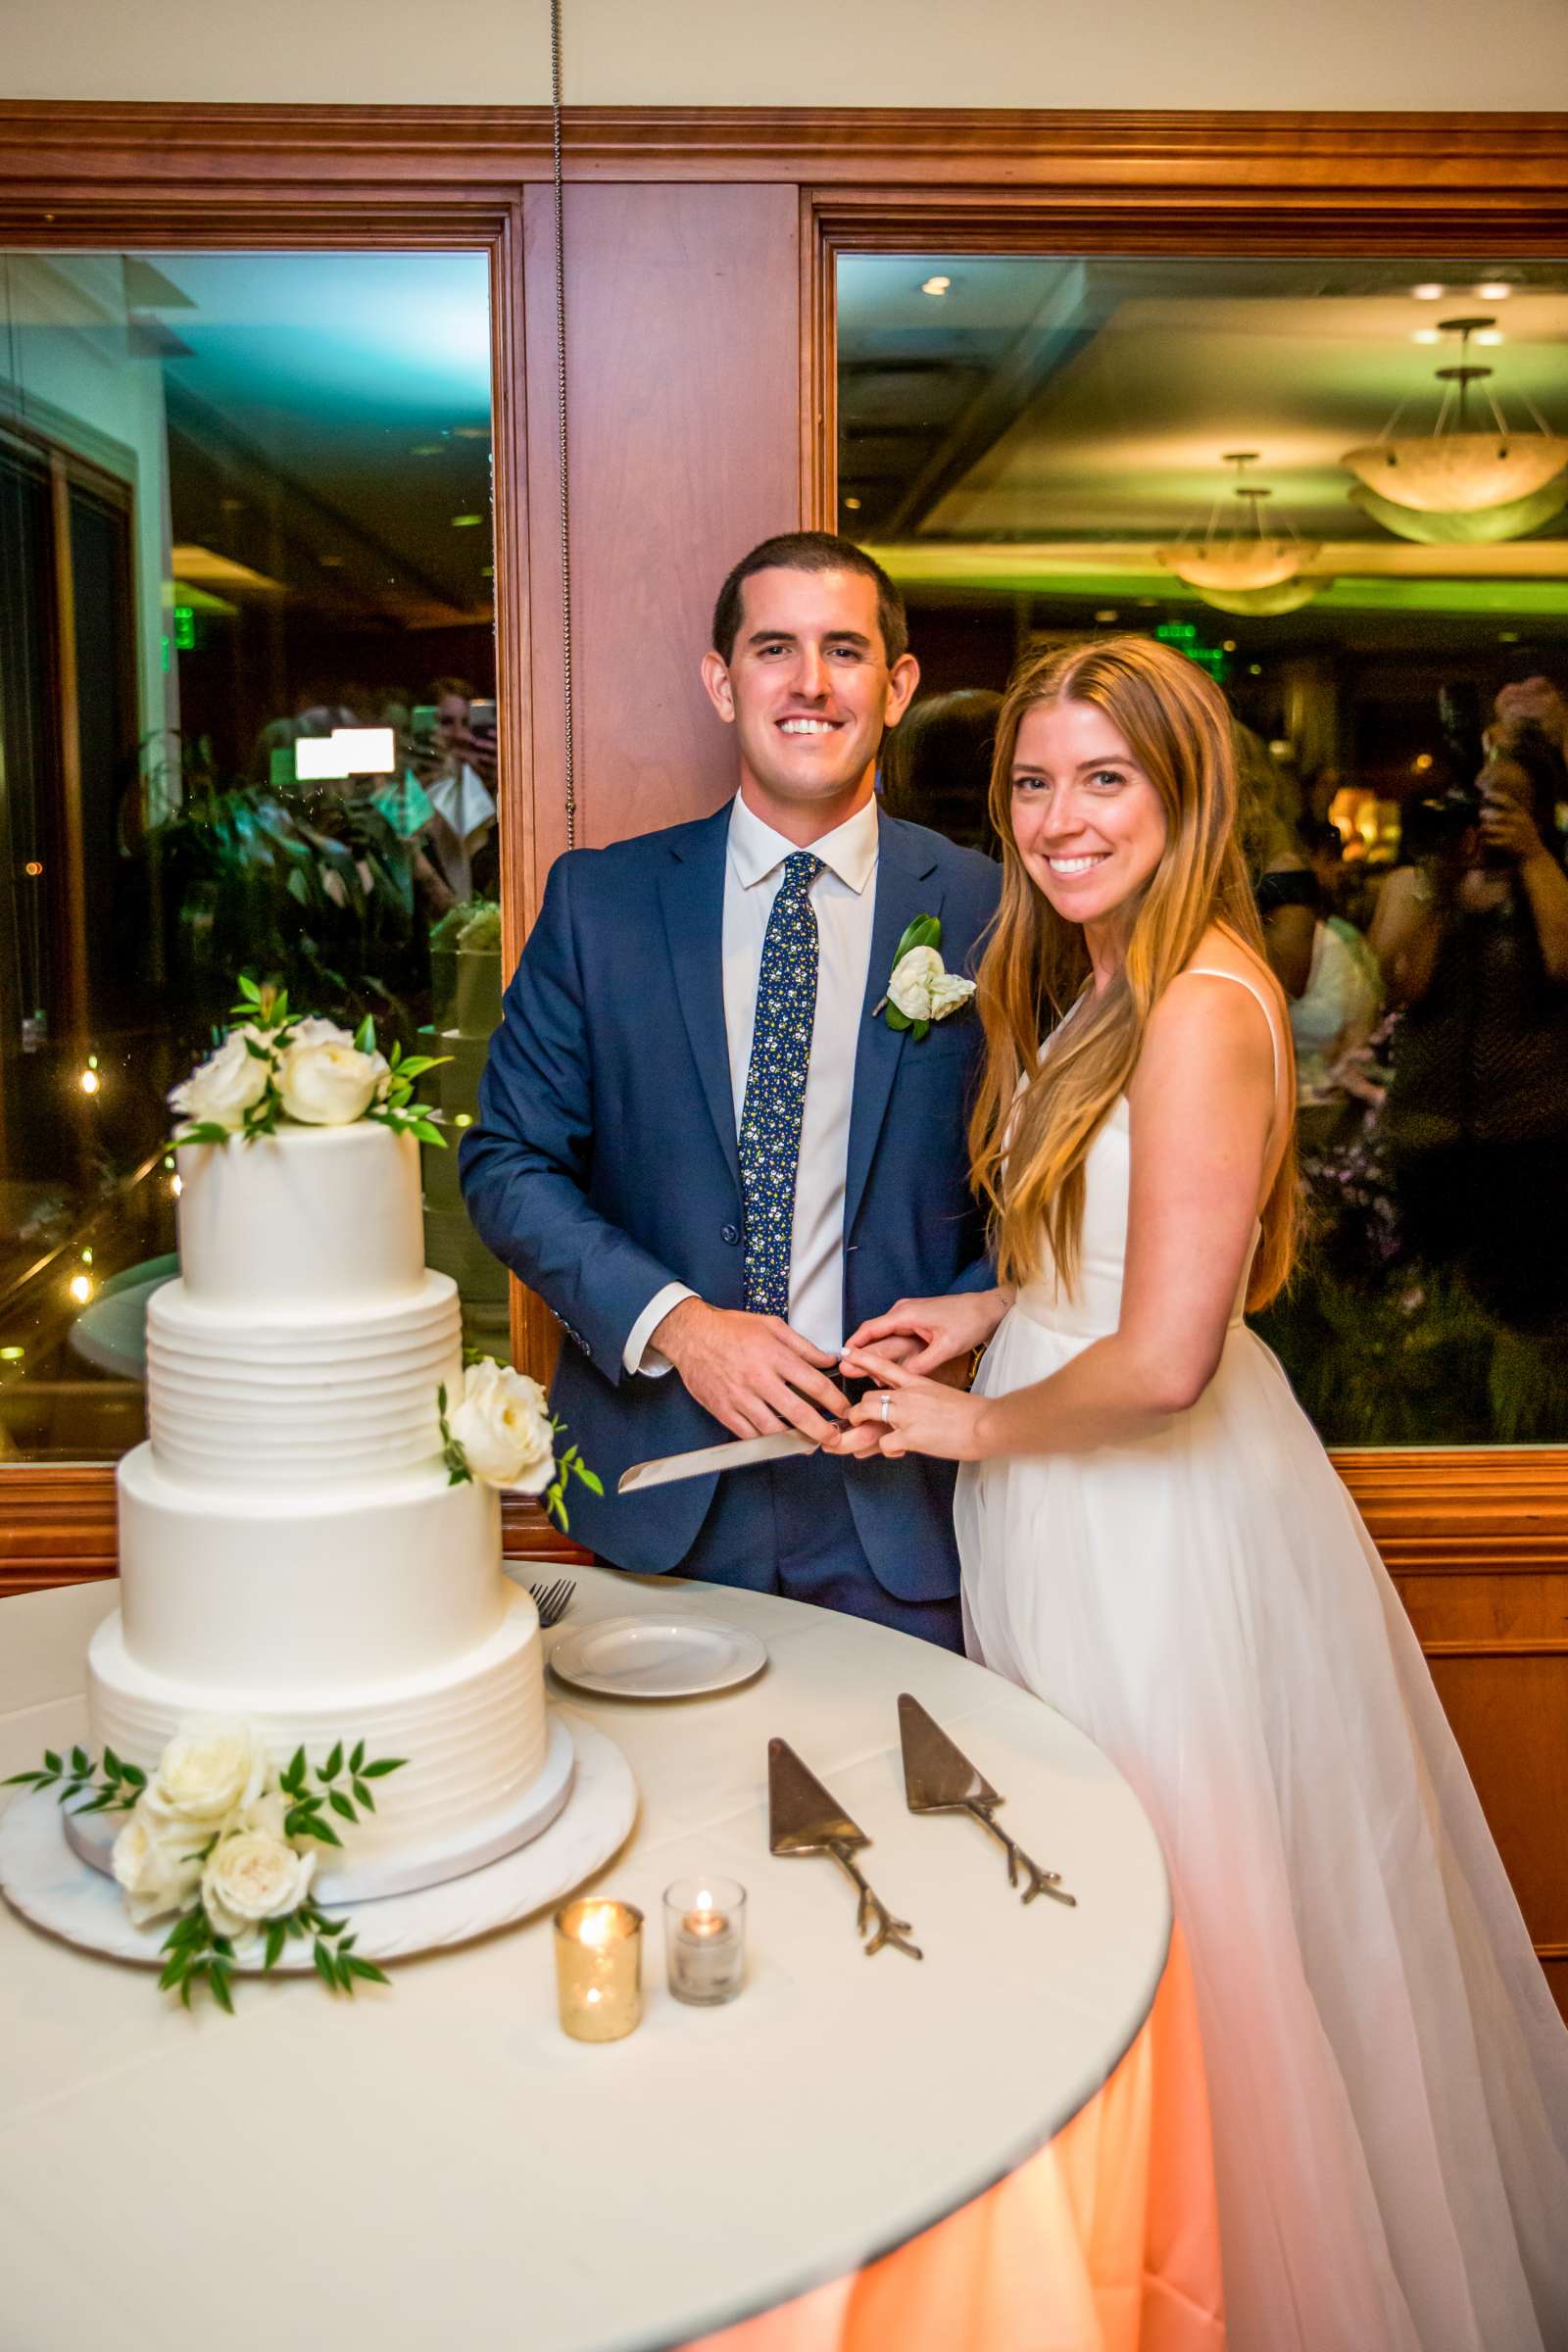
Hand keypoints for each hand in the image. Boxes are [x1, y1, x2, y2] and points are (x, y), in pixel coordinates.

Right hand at [652, 1298, 848, 1442]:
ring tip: (809, 1444)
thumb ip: (803, 1346)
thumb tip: (828, 1361)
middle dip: (822, 1430)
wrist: (691, 1335)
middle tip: (835, 1437)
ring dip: (795, 1441)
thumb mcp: (772, 1326)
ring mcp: (740, 1397)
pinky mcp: (723, 1410)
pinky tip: (778, 1441)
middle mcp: (759, 1378)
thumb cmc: (731, 1328)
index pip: (815, 1384)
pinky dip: (766, 1441)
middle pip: (798, 1413)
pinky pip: (749, 1434)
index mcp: (774, 1356)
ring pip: (773, 1429)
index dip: (835, 1401)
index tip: (844, 1409)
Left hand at [838, 1348, 992, 1463]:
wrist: (985, 1423)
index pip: (884, 1366)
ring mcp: (906, 1415)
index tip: (847, 1354)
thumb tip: (912, 1412)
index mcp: (917, 1382)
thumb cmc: (971, 1413)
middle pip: (868, 1396)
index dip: (863, 1359)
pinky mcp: (909, 1436)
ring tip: (863, 1435)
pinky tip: (898, 1452)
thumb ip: (922, 1400)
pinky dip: (888, 1451)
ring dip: (861, 1425)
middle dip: (859, 1410)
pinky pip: (883, 1443)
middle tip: (857, 1419)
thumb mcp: (942, 1395)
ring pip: (866, 1413)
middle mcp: (908, 1395)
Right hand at [842, 1289, 1006, 1376]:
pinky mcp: (916, 1321)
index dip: (853, 1344)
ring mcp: (909, 1315)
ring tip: (868, 1374)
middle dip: (861, 1352)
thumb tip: (902, 1379)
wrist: (988, 1309)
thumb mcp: (946, 1346)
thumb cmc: (969, 1321)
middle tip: (850, 1373)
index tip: (842, 1360)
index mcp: (905, 1314)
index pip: (870, 1329)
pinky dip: (888, 1349)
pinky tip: (888, 1365)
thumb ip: (922, 1363)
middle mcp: (903, 1311)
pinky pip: (895, 1335)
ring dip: (875, 1352)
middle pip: (873, 1333)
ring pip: (884, 1335)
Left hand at [1479, 795, 1544, 864]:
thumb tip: (1496, 803)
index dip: (1495, 797)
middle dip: (1486, 814)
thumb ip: (1513, 813)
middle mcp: (1518, 822)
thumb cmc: (1525, 836)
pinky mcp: (1508, 844)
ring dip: (1483, 827)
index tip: (1485, 795)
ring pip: (1490, 828)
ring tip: (1481, 828)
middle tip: (1481, 814)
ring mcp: (1513, 833)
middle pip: (1497, 815)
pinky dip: (1485, 839)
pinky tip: (1484, 840)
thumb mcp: (1524, 821)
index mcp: (1522, 814)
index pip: (1508, 801)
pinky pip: (1490, 840)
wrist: (1535, 854)